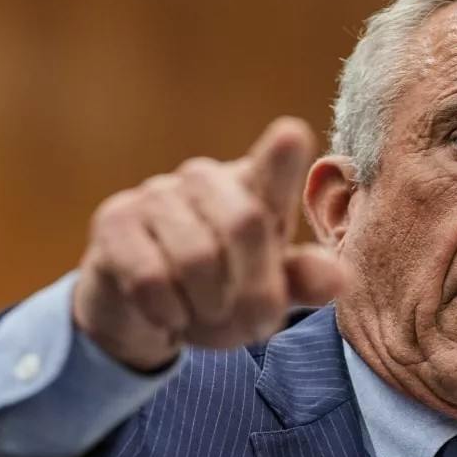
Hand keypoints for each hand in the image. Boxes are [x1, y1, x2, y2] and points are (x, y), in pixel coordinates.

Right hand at [71, 117, 347, 370]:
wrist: (141, 310)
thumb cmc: (218, 292)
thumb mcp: (267, 292)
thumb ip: (302, 282)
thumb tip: (340, 277)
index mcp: (256, 189)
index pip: (275, 165)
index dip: (282, 156)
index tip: (291, 136)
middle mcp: (207, 178)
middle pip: (246, 225)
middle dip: (254, 289)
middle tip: (252, 321)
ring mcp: (158, 193)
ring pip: (196, 257)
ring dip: (209, 306)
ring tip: (206, 314)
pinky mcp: (115, 219)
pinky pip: (151, 277)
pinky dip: (169, 312)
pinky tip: (169, 313)